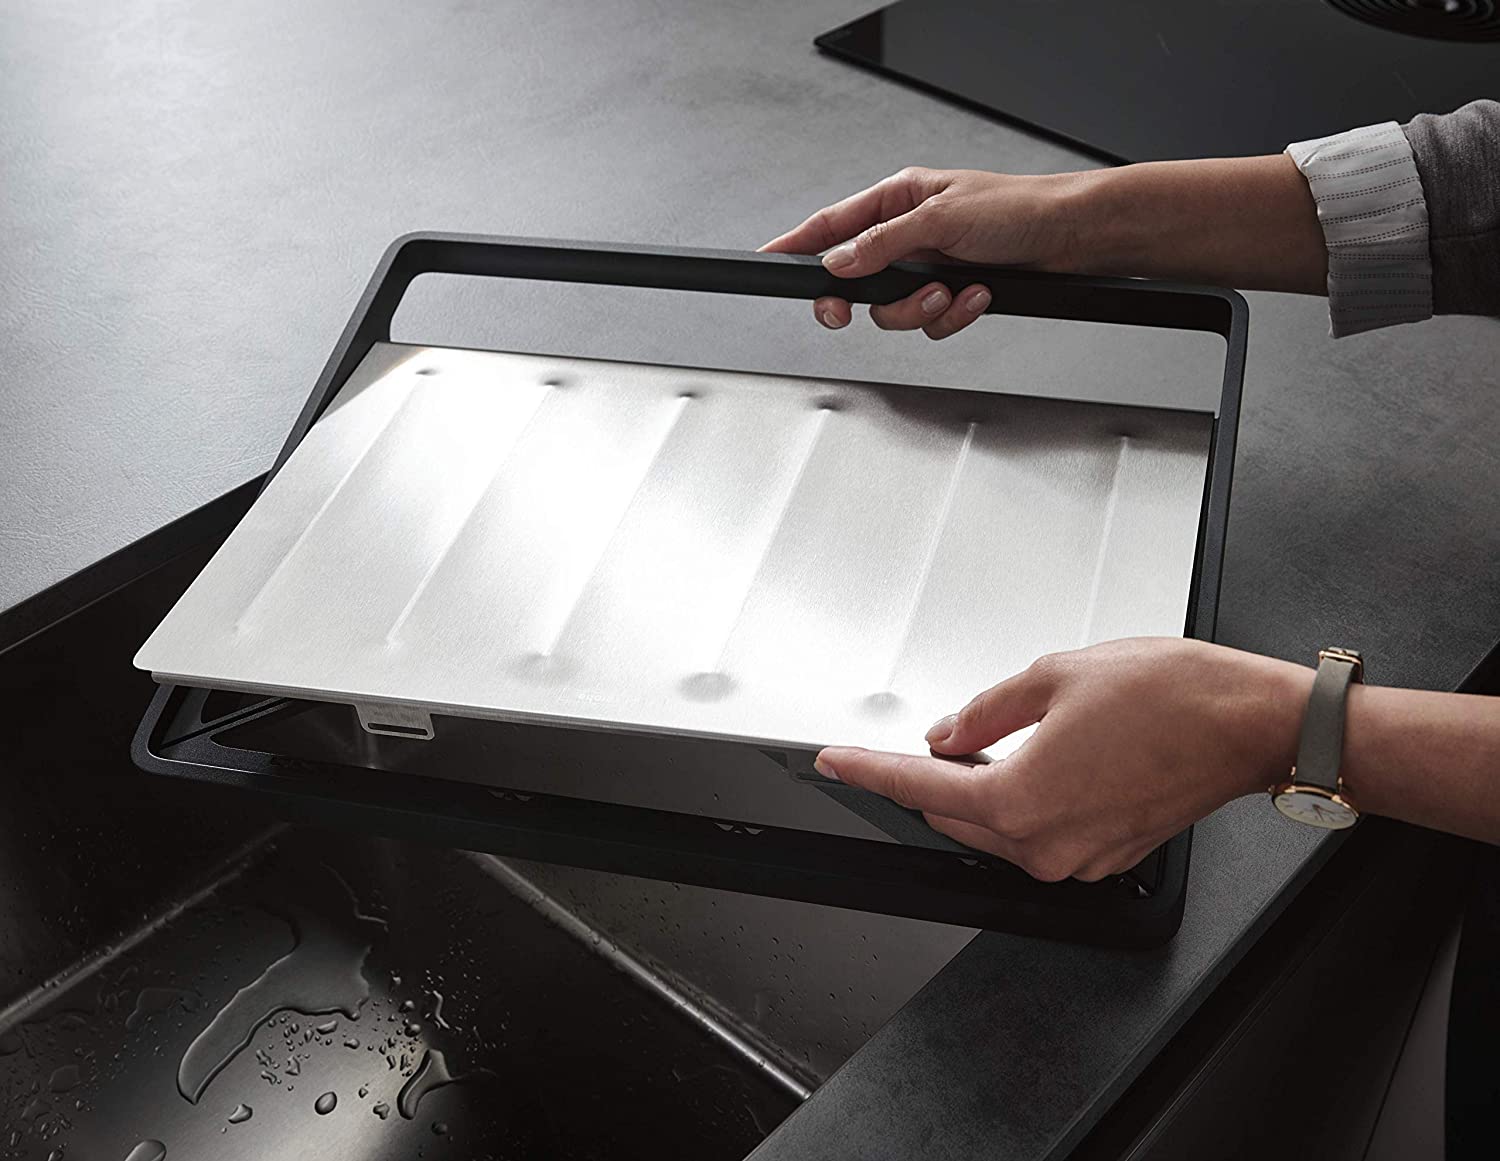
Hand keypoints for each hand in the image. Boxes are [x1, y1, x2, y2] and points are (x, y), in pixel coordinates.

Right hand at [761, 166, 1093, 339]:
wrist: (1070, 238)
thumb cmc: (1018, 209)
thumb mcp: (940, 219)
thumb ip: (883, 244)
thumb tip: (839, 262)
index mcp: (898, 199)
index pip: (832, 225)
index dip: (797, 246)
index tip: (767, 262)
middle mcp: (909, 234)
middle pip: (855, 280)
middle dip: (863, 300)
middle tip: (849, 313)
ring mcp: (929, 267)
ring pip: (893, 309)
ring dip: (920, 308)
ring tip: (951, 291)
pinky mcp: (951, 294)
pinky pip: (930, 321)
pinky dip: (952, 315)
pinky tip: (976, 295)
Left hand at [813, 638, 1313, 880]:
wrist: (1250, 724)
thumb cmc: (1172, 696)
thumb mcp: (1055, 677)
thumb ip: (985, 710)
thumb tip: (948, 732)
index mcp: (1021, 800)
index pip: (919, 788)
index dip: (869, 770)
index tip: (836, 761)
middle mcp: (1045, 843)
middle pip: (953, 816)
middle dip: (929, 778)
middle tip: (923, 738)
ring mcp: (1079, 857)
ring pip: (995, 830)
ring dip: (978, 792)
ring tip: (986, 743)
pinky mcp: (1108, 855)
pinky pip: (1040, 835)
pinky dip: (1023, 803)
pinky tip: (1036, 762)